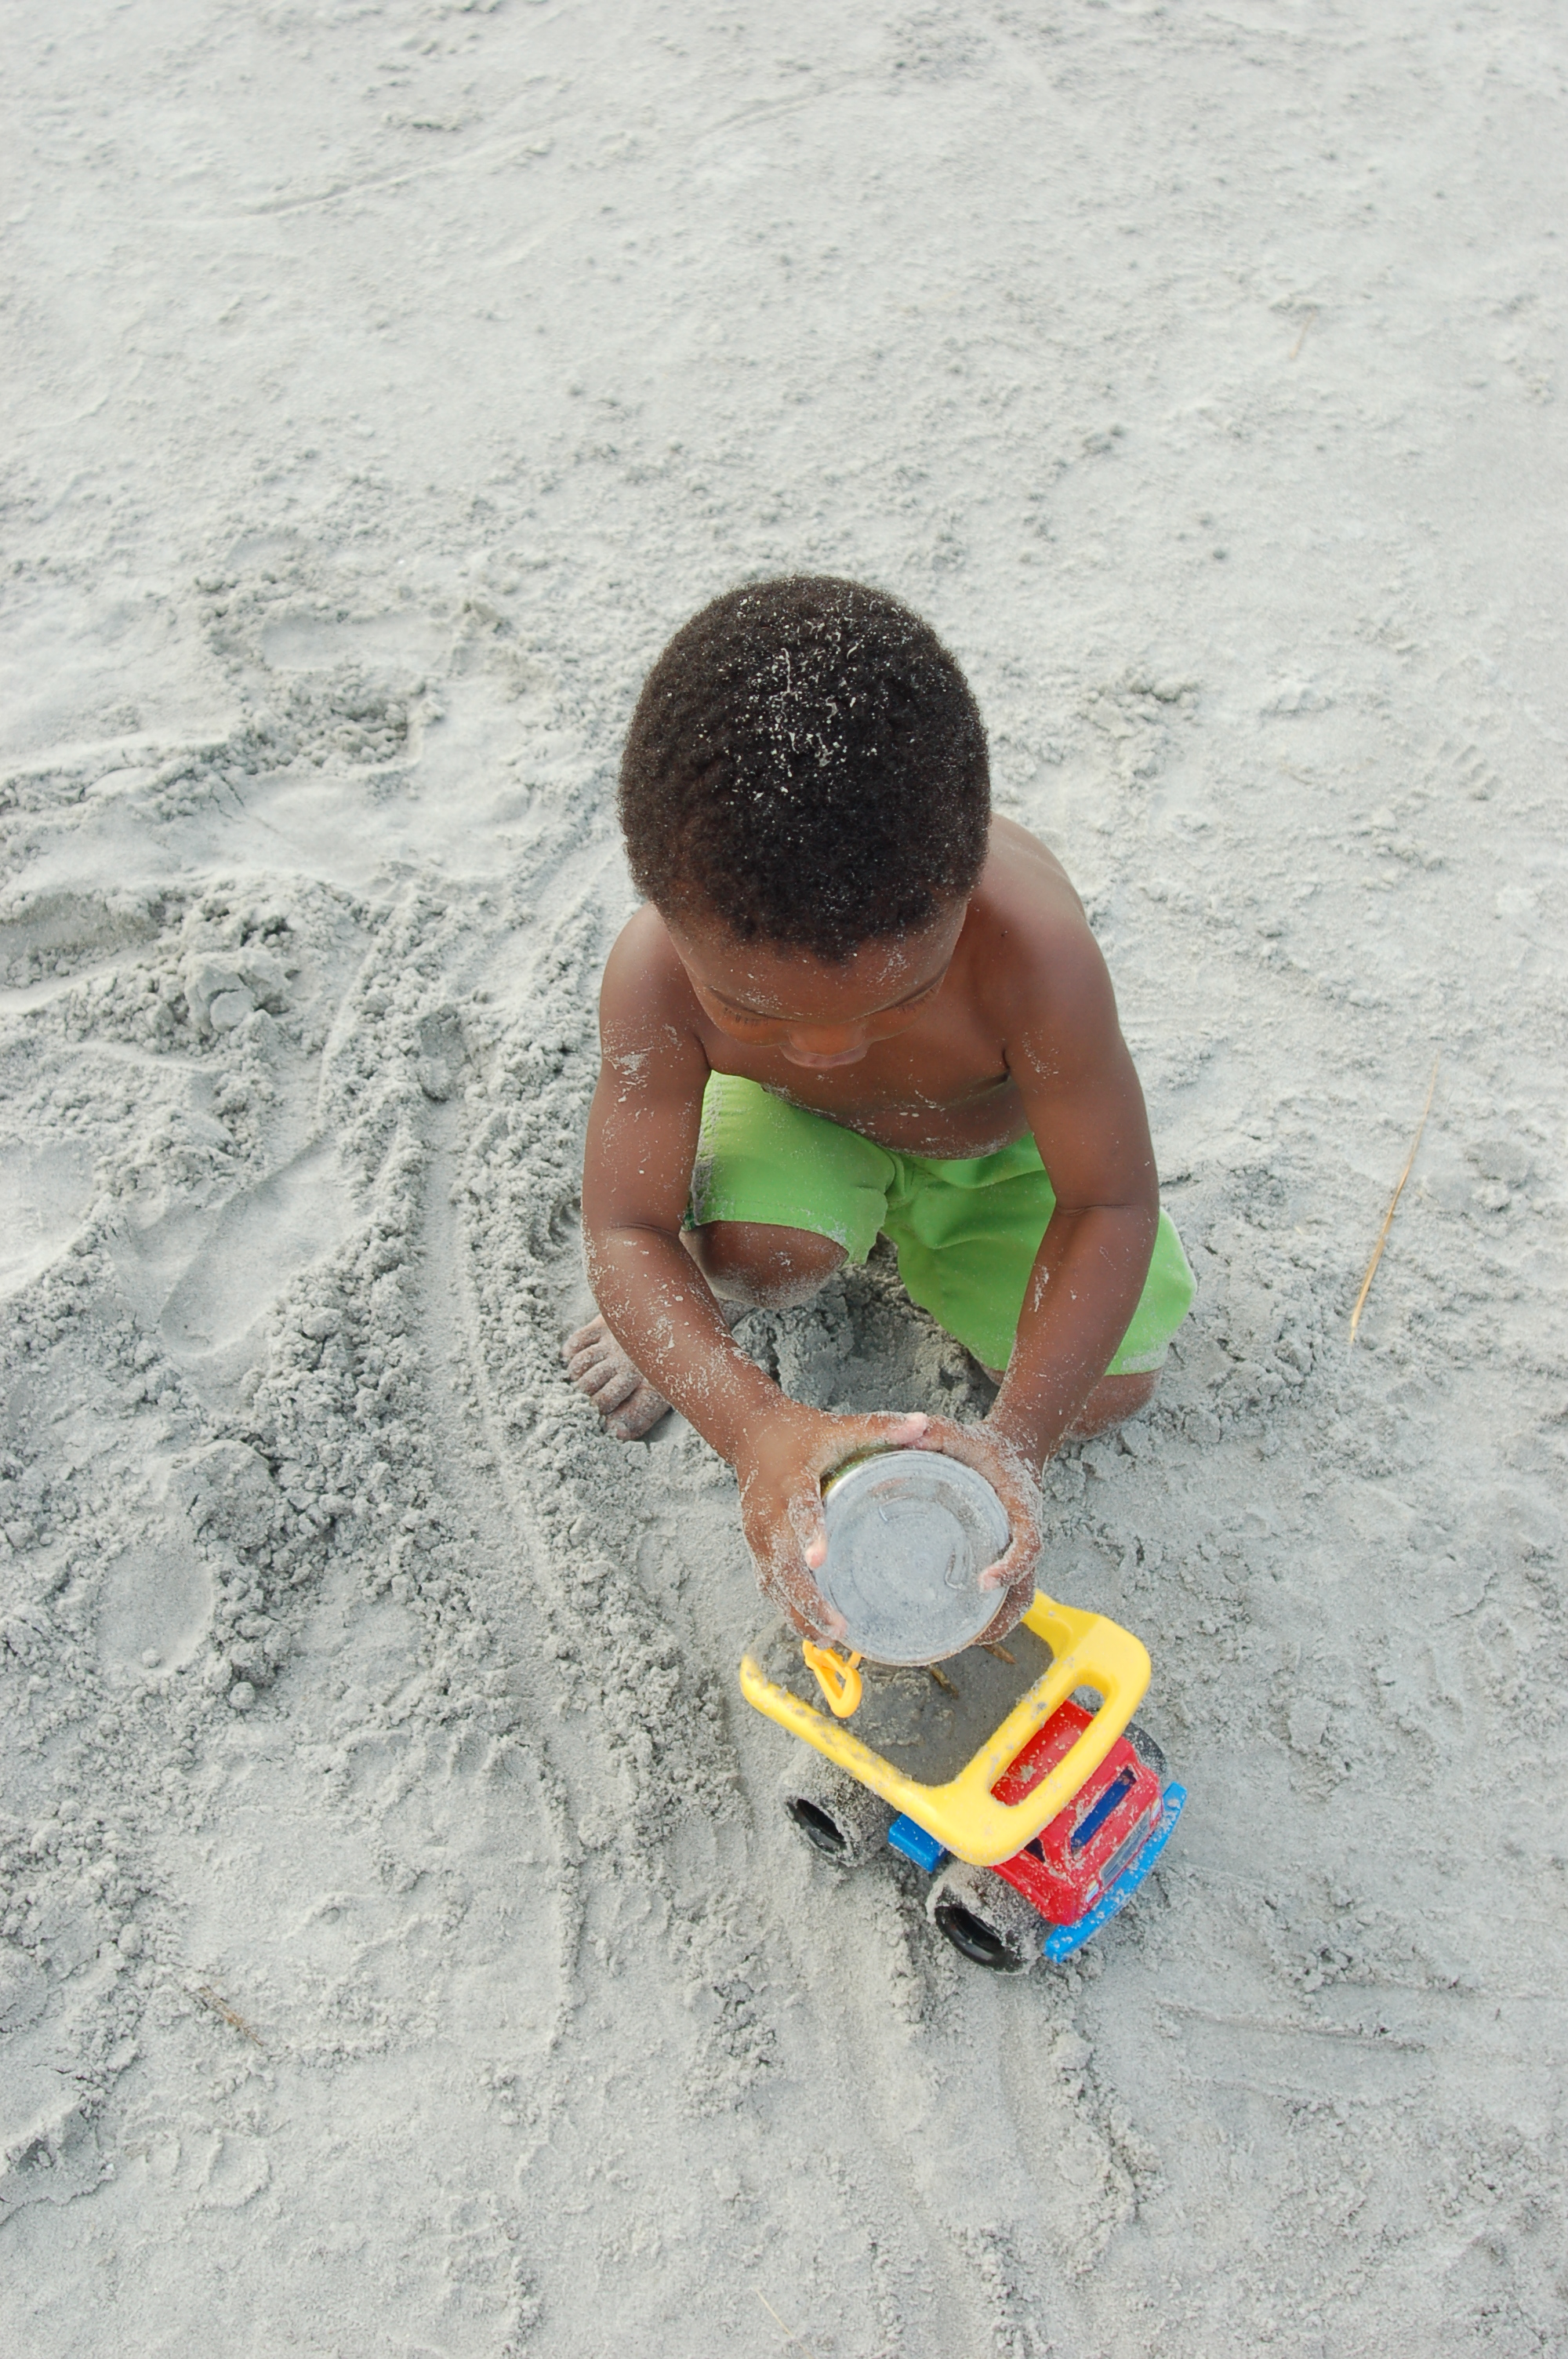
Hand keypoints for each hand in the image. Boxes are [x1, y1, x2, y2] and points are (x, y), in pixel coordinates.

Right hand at [735, 1403, 931, 1640]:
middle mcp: (768, 1514)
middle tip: (838, 1627)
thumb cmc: (803, 1433)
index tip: (820, 1560)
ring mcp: (758, 1535)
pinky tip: (812, 1631)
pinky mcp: (756, 1548)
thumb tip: (924, 1423)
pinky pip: (770, 1584)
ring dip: (798, 1613)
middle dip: (807, 1598)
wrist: (751, 1434)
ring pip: (774, 1582)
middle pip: (783, 1564)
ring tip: (829, 1640)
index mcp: (790, 1482)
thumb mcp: (839, 1427)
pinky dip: (788, 1608)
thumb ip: (880, 1428)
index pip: (799, 1509)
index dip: (809, 1533)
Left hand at [909, 1414, 1042, 1643]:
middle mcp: (1025, 1534)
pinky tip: (959, 1627)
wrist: (1017, 1445)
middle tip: (970, 1635)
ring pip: (1019, 1599)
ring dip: (997, 1624)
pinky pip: (1007, 1594)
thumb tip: (909, 1430)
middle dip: (1003, 1616)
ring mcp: (1018, 1550)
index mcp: (1022, 1507)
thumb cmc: (987, 1445)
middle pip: (1027, 1588)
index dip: (1012, 1566)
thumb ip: (940, 1431)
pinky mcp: (1006, 1557)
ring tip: (960, 1642)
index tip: (986, 1582)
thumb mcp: (964, 1433)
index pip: (1030, 1544)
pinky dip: (990, 1615)